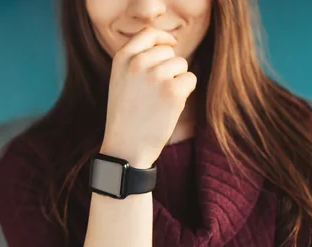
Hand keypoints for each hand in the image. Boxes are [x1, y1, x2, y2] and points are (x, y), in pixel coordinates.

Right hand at [102, 27, 197, 167]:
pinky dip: (186, 92)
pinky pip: (190, 79)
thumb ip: (136, 60)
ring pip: (181, 64)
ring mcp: (155, 76)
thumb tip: (167, 45)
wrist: (126, 148)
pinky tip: (171, 106)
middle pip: (169, 51)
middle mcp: (138, 63)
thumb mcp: (120, 81)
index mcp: (121, 58)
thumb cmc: (126, 117)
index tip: (170, 46)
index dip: (163, 38)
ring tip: (161, 101)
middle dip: (169, 68)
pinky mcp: (172, 91)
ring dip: (178, 80)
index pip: (148, 33)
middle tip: (156, 93)